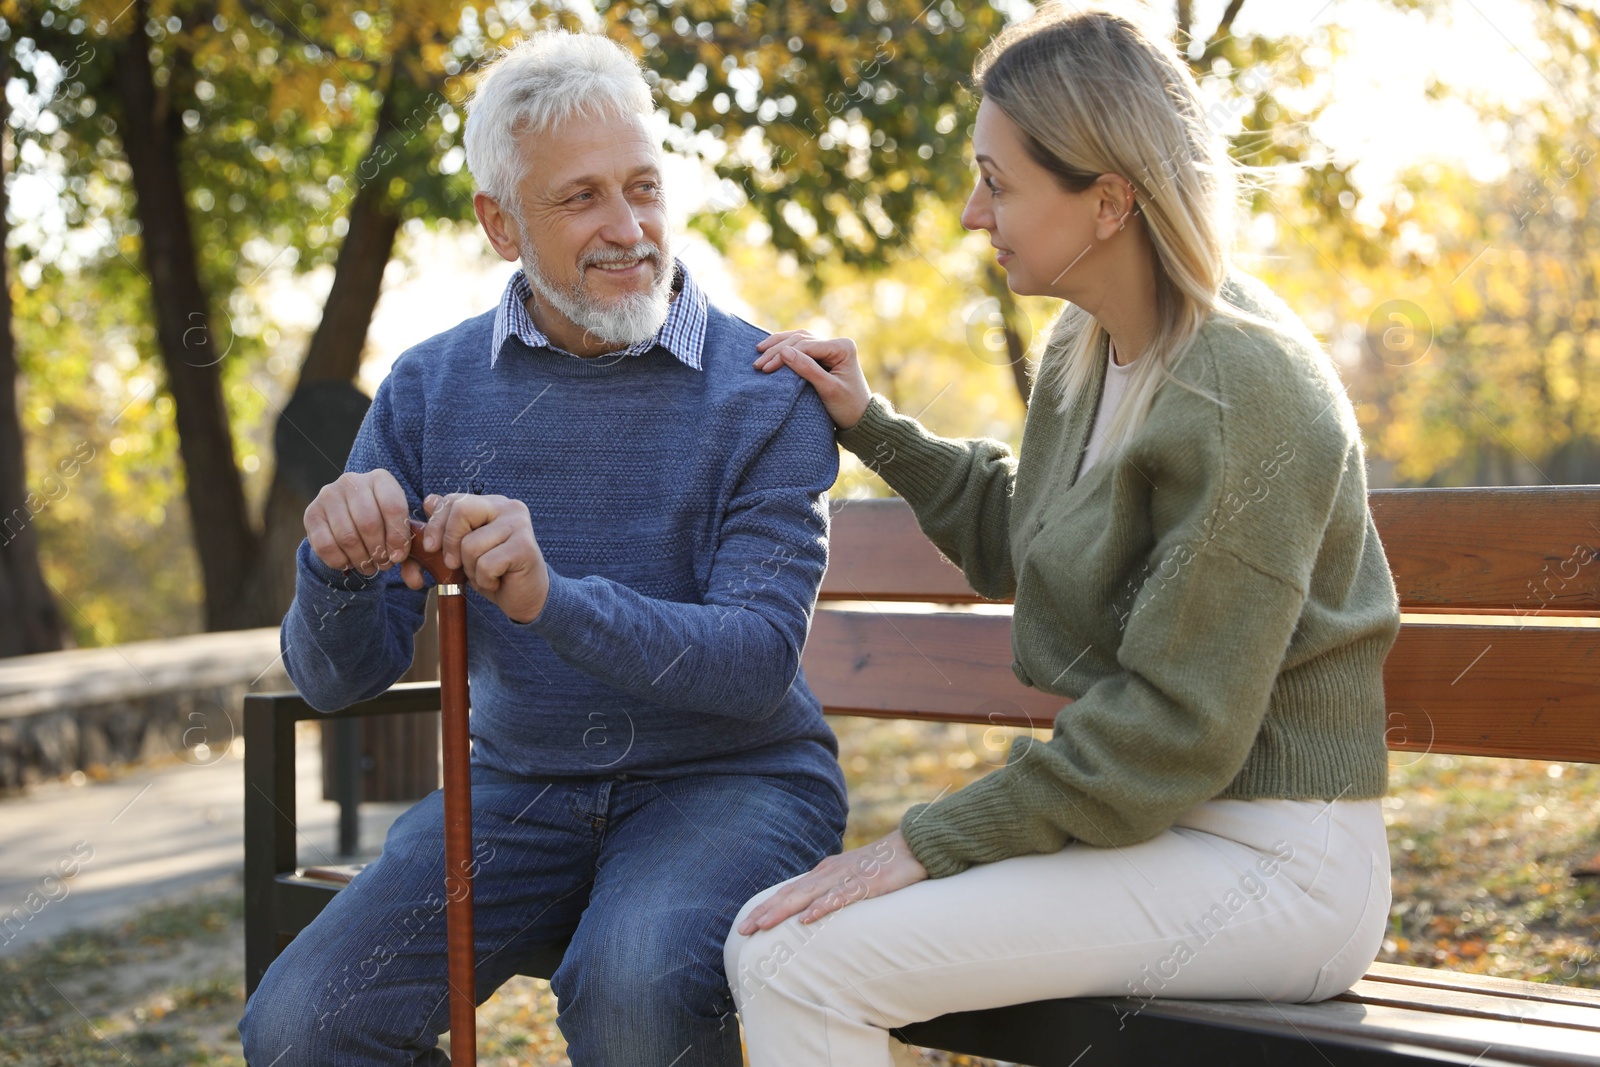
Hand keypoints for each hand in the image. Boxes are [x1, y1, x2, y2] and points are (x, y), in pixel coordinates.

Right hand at [304, 469, 414, 576]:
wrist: (348, 514)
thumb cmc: (381, 518)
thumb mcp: (397, 521)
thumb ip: (402, 538)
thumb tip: (396, 557)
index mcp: (379, 478)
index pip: (393, 507)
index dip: (398, 537)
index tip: (398, 556)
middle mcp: (352, 481)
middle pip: (368, 523)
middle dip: (378, 551)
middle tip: (383, 564)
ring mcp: (328, 495)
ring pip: (347, 537)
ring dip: (361, 559)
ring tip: (368, 566)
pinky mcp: (311, 513)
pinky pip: (325, 545)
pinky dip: (340, 561)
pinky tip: (348, 563)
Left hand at [407, 492, 550, 623]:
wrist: (527, 597)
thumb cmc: (495, 571)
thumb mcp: (465, 548)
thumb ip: (449, 524)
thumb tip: (429, 501)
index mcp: (493, 503)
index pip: (454, 500)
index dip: (436, 524)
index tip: (430, 547)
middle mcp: (509, 508)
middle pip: (461, 511)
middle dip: (450, 542)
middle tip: (454, 564)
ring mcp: (519, 525)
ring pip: (470, 545)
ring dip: (471, 569)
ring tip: (486, 574)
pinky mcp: (525, 547)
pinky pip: (486, 564)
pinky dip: (485, 580)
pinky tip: (497, 581)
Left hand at [736, 828, 926, 933]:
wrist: (912, 847)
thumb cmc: (880, 867)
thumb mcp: (849, 879)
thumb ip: (830, 892)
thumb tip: (810, 912)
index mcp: (823, 873)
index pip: (787, 892)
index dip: (765, 908)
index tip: (744, 925)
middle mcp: (829, 873)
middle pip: (790, 894)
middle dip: (765, 912)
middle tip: (743, 930)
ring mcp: (847, 877)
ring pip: (809, 896)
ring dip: (784, 910)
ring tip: (764, 925)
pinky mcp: (867, 884)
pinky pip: (841, 897)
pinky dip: (822, 907)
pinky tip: (808, 918)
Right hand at [753, 330, 871, 429]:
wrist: (860, 419)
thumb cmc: (847, 407)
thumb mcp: (828, 389)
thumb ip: (807, 369)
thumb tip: (783, 351)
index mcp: (842, 347)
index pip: (806, 346)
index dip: (783, 355)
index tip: (765, 368)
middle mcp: (836, 343)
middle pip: (800, 339)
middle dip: (777, 350)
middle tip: (757, 364)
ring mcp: (829, 348)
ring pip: (798, 339)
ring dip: (778, 345)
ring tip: (759, 351)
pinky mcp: (823, 356)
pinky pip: (801, 347)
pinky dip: (784, 348)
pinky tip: (770, 351)